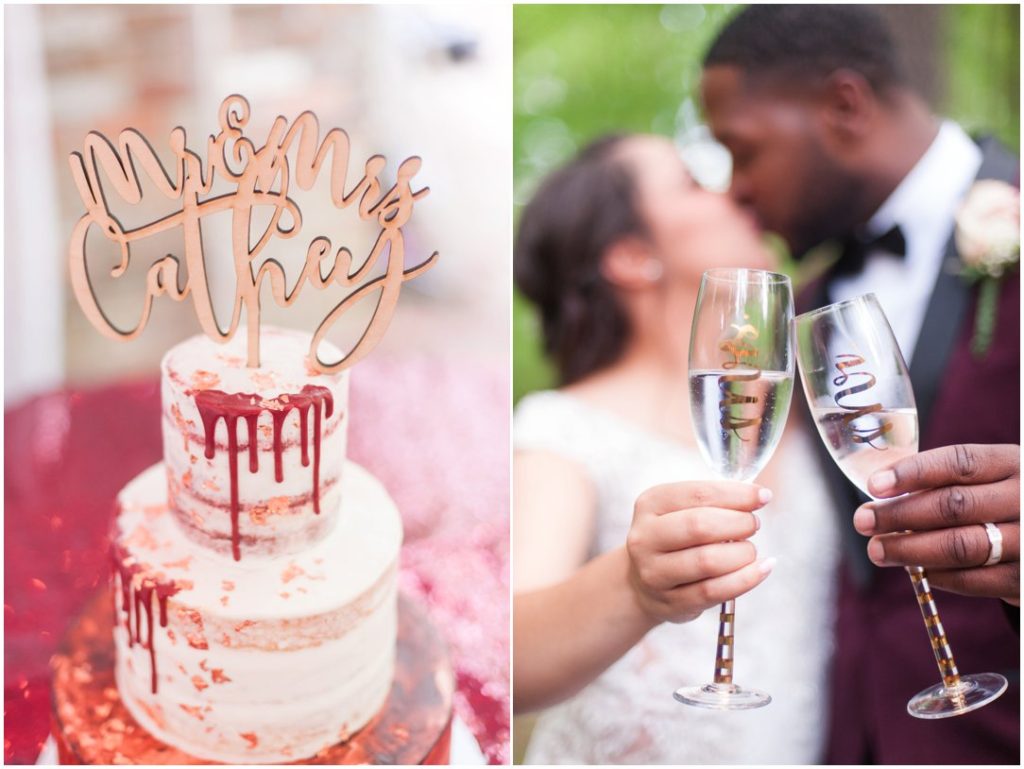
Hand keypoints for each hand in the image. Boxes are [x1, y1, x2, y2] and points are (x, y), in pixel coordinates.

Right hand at [626, 481, 774, 623]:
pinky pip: (715, 591)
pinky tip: (762, 569)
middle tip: (754, 525)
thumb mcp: (680, 512)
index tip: (763, 496)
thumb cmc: (673, 540)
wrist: (640, 585)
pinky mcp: (672, 602)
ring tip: (750, 550)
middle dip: (739, 523)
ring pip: (708, 561)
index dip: (737, 494)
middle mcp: (645, 537)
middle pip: (699, 526)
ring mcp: (655, 573)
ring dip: (742, 553)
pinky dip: (746, 579)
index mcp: (650, 505)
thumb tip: (759, 497)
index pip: (698, 495)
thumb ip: (713, 502)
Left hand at [853, 444, 1019, 604]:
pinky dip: (940, 576)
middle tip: (863, 521)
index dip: (913, 472)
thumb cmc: (1005, 503)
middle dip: (900, 514)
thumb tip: (882, 491)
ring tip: (878, 550)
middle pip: (954, 505)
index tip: (874, 485)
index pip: (960, 462)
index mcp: (1013, 464)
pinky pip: (976, 580)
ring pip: (962, 545)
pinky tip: (918, 570)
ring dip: (911, 549)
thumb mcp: (991, 479)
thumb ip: (947, 481)